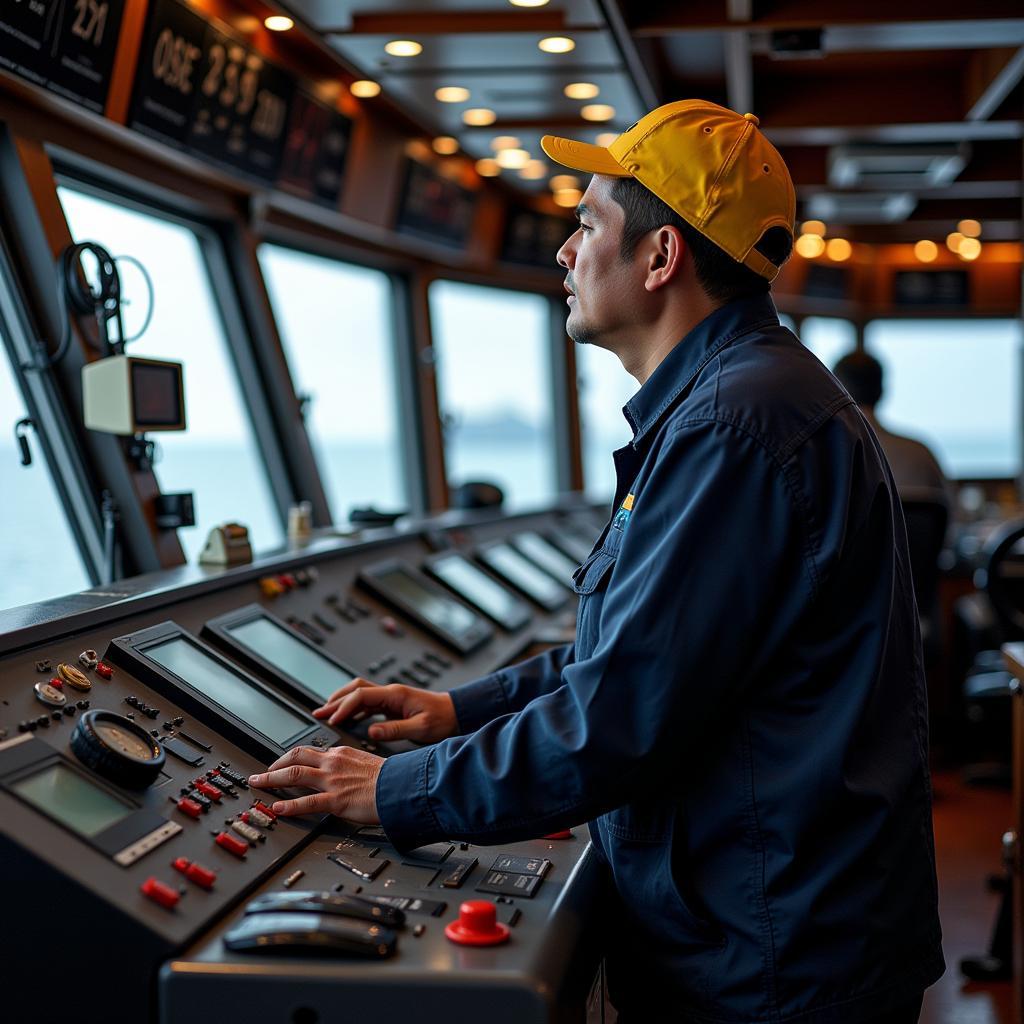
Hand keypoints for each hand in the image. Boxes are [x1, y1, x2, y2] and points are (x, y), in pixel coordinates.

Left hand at [248, 745, 382, 821]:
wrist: (403, 786)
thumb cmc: (391, 778)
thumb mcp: (366, 764)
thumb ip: (349, 767)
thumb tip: (341, 774)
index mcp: (341, 754)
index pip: (308, 751)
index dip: (289, 758)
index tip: (280, 765)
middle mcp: (333, 763)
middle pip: (295, 757)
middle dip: (273, 766)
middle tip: (261, 774)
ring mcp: (333, 781)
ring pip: (295, 775)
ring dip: (272, 780)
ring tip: (259, 786)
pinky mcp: (336, 800)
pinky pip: (307, 802)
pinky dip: (290, 805)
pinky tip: (278, 808)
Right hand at [313, 678, 457, 744]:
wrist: (457, 713)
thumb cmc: (443, 718)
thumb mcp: (421, 728)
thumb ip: (395, 730)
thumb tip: (371, 731)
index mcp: (395, 695)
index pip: (361, 695)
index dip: (344, 706)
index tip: (332, 719)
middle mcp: (390, 693)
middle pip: (355, 690)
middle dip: (335, 701)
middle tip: (318, 713)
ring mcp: (390, 697)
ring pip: (359, 694)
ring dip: (342, 703)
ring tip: (325, 715)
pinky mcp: (392, 705)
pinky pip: (367, 703)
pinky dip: (353, 710)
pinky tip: (346, 720)